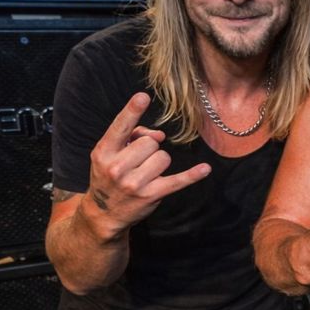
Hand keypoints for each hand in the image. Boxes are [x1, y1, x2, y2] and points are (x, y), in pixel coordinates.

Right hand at [82, 93, 210, 239]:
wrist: (103, 213)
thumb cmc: (109, 174)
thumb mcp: (110, 153)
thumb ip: (132, 136)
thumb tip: (160, 135)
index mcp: (103, 152)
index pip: (120, 127)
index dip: (132, 111)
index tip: (143, 96)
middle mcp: (116, 167)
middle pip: (150, 142)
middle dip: (149, 149)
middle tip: (138, 161)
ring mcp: (134, 183)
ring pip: (164, 157)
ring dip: (159, 162)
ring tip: (145, 173)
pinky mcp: (151, 195)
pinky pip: (177, 180)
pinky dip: (193, 175)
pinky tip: (205, 169)